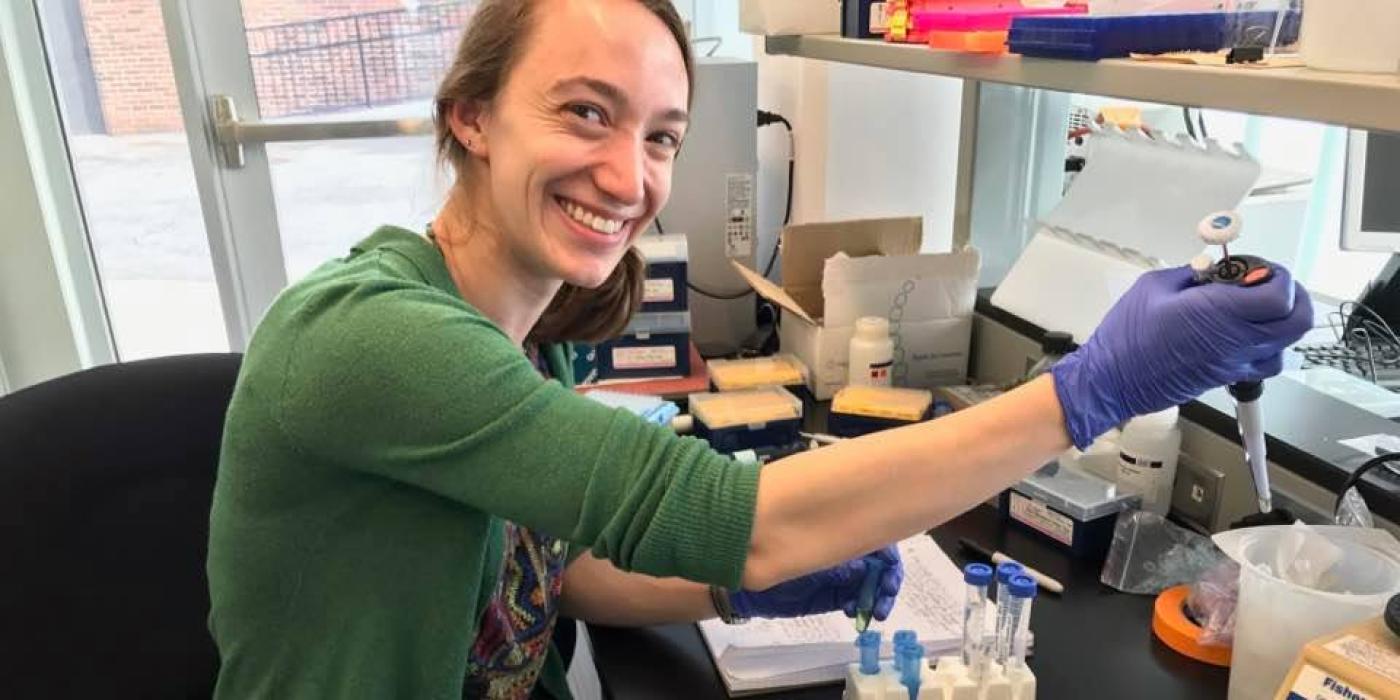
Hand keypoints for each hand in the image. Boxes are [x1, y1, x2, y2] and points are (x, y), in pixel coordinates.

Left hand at [729, 546, 902, 619]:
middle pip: (880, 565)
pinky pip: (856, 601)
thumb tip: (861, 569)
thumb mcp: (805, 556)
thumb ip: (834, 562)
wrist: (748, 584)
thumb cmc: (771, 555)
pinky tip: (854, 611)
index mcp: (840, 531)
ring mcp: (841, 575)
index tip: (889, 574)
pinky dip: (861, 607)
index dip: (888, 558)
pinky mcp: (834, 596)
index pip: (876, 542)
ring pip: (871, 585)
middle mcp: (844, 552)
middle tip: (885, 596)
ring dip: (876, 597)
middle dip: (887, 581)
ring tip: (872, 610)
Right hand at [1051, 264, 1312, 447]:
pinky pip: (1265, 362)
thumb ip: (1191, 274)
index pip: (1280, 295)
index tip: (1259, 269)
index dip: (1278, 276)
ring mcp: (1234, 363)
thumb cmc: (1126, 338)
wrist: (1112, 380)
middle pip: (1297, 321)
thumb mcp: (1155, 286)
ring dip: (1281, 322)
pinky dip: (1266, 345)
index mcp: (1218, 314)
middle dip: (1294, 297)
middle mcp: (1234, 341)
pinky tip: (1244, 333)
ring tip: (1258, 309)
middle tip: (1270, 284)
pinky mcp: (1226, 377)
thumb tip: (1210, 270)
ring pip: (1286, 344)